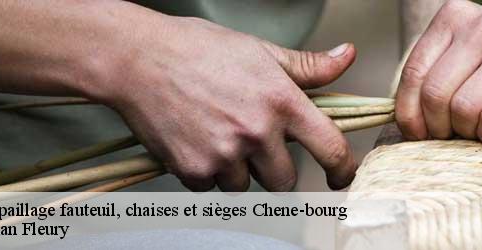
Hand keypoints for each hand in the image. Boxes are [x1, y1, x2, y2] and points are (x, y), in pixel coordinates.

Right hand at [86, 15, 357, 190]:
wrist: (135, 58)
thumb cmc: (197, 49)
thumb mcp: (260, 50)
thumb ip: (307, 66)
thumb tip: (345, 57)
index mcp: (282, 102)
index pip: (330, 148)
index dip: (343, 169)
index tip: (342, 176)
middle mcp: (256, 132)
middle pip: (285, 180)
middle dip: (274, 168)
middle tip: (253, 142)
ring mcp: (224, 154)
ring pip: (245, 185)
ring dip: (236, 170)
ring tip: (217, 133)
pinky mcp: (192, 169)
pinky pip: (210, 186)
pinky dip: (205, 171)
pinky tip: (195, 139)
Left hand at [395, 0, 481, 142]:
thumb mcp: (467, 47)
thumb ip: (437, 70)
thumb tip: (408, 121)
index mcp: (454, 15)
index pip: (414, 72)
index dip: (408, 111)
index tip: (415, 132)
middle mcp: (481, 28)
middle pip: (436, 94)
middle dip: (437, 125)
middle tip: (448, 134)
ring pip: (463, 109)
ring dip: (465, 132)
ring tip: (475, 129)